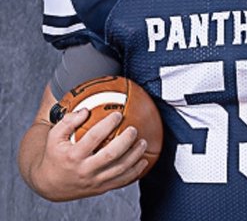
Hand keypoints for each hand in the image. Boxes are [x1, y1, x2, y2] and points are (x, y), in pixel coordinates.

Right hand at [32, 109, 147, 200]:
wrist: (50, 184)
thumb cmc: (55, 155)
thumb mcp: (54, 137)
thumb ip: (68, 121)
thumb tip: (86, 110)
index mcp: (73, 155)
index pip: (93, 138)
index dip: (107, 125)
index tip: (118, 114)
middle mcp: (85, 170)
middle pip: (111, 155)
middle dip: (126, 141)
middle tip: (134, 129)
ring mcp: (94, 181)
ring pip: (120, 170)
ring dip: (135, 156)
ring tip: (144, 142)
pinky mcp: (101, 188)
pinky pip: (122, 181)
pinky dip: (135, 172)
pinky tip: (144, 161)